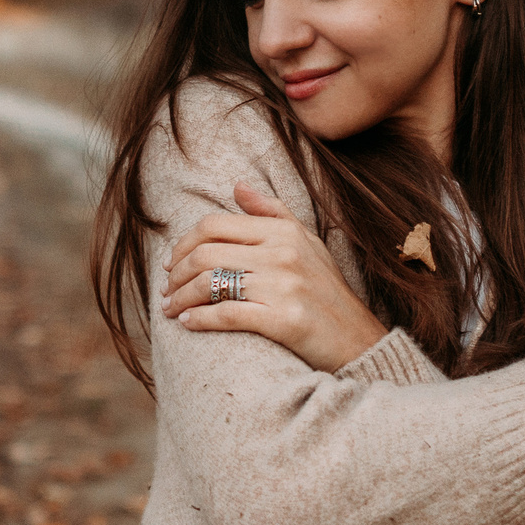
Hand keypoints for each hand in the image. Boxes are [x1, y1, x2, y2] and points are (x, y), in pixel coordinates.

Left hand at [160, 183, 390, 371]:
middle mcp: (283, 254)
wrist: (358, 339)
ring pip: (210, 284)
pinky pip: (227, 315)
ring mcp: (284, 287)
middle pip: (205, 254)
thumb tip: (237, 185)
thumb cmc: (326, 289)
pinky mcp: (285, 321)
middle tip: (166, 290)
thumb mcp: (306, 241)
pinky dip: (200, 319)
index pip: (215, 225)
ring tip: (171, 310)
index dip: (183, 243)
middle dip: (176, 274)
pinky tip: (189, 323)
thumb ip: (271, 212)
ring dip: (181, 299)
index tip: (170, 264)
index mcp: (283, 231)